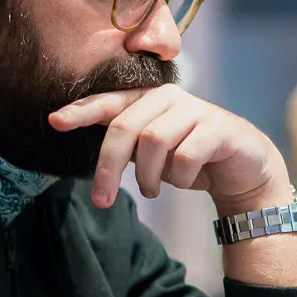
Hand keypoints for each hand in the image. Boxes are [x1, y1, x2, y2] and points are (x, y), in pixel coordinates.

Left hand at [49, 85, 289, 211]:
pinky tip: (184, 182)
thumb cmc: (189, 156)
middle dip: (108, 167)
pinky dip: (180, 177)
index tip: (53, 121)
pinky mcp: (219, 128)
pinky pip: (186, 156)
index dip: (81, 111)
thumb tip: (87, 152)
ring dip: (147, 175)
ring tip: (151, 190)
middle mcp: (169, 97)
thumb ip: (124, 144)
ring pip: (154, 141)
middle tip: (101, 200)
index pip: (108, 102)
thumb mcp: (150, 151)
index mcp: (147, 99)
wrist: (242, 168)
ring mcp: (196, 109)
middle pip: (125, 127)